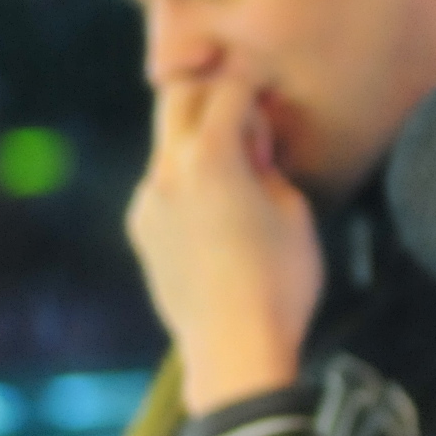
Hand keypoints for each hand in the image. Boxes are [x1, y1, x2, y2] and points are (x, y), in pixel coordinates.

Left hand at [127, 74, 324, 413]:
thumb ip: (267, 168)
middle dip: (210, 94)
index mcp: (209, 157)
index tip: (267, 94)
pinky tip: (217, 214)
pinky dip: (187, 179)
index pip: (226, 90)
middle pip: (176, 98)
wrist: (235, 349)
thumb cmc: (279, 281)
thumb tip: (251, 154)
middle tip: (244, 121)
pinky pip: (162, 185)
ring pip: (167, 144)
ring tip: (237, 176)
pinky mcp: (141, 230)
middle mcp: (167, 171)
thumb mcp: (294, 212)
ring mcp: (147, 201)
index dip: (252, 86)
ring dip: (198, 140)